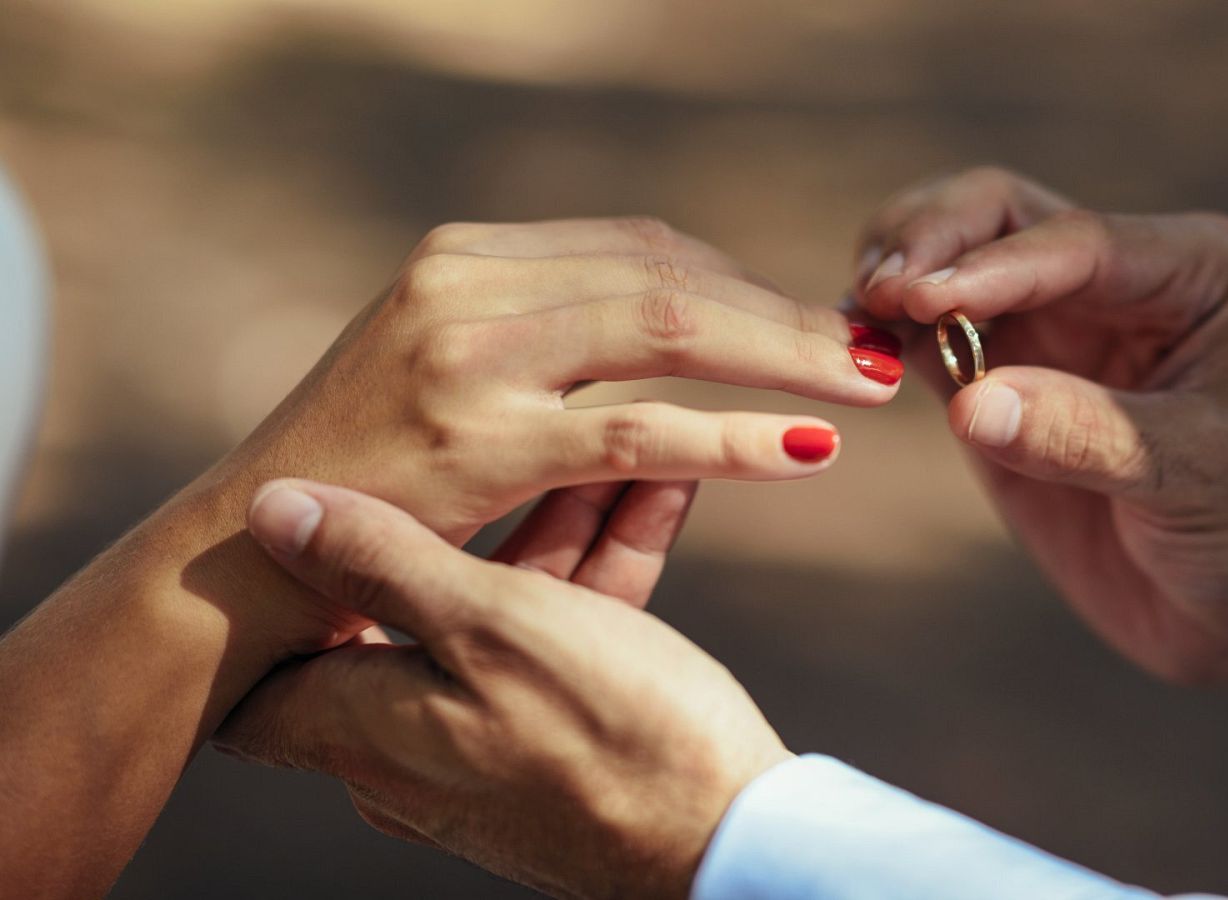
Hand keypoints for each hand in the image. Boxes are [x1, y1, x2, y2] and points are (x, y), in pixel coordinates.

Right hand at [188, 217, 903, 650]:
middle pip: (670, 274)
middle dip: (785, 313)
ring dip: (784, 357)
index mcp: (468, 258)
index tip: (818, 320)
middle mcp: (466, 284)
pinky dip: (733, 436)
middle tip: (877, 347)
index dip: (745, 283)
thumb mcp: (446, 372)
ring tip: (869, 384)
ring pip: (666, 329)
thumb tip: (670, 319)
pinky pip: (634, 431)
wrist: (240, 558)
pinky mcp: (472, 440)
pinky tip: (805, 451)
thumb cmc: (361, 476)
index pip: (643, 246)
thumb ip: (543, 334)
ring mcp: (466, 356)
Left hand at [216, 477, 787, 899]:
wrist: (733, 843)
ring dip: (559, 527)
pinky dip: (598, 575)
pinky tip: (653, 491)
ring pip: (501, 614)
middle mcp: (407, 751)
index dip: (277, 579)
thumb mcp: (494, 625)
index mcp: (364, 726)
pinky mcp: (558, 750)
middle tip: (516, 432)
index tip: (314, 498)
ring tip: (619, 443)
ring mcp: (486, 752)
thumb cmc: (611, 737)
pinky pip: (559, 643)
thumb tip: (271, 512)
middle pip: (409, 606)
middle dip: (472, 510)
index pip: (266, 660)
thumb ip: (382, 562)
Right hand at [853, 168, 1227, 735]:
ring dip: (895, 276)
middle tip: (879, 290)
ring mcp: (1050, 329)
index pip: (1071, 241)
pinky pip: (928, 340)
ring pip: (950, 262)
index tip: (921, 297)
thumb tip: (972, 405)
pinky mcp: (1000, 386)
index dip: (991, 266)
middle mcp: (1112, 279)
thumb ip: (1086, 435)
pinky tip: (851, 353)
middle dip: (929, 240)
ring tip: (855, 316)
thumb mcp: (1198, 478)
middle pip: (996, 215)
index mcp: (1187, 270)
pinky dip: (885, 337)